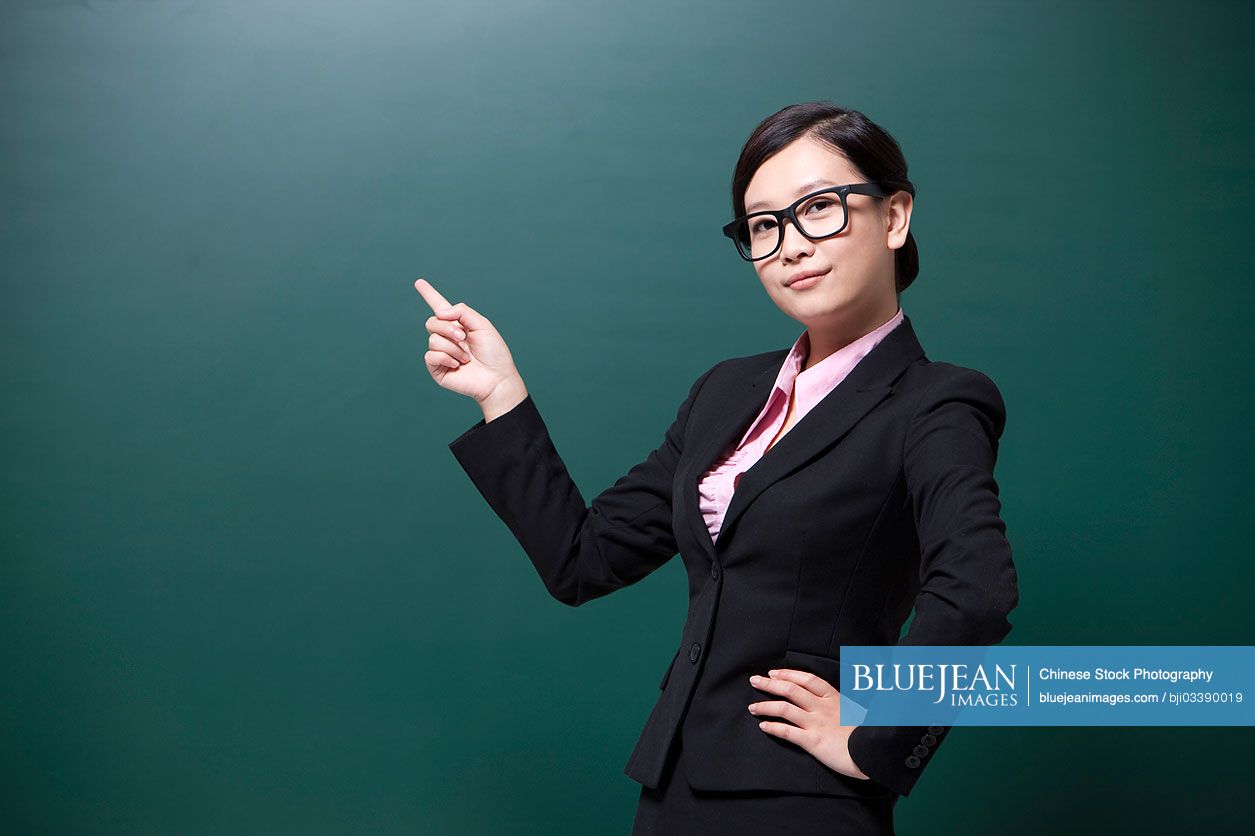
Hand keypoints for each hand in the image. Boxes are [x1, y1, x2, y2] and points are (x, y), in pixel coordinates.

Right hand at [414, 278, 526, 416]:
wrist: (496, 378)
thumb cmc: (494, 352)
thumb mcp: (482, 324)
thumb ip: (461, 311)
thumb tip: (439, 313)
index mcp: (458, 325)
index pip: (440, 307)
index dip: (429, 294)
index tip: (419, 282)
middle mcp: (447, 338)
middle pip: (432, 322)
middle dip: (447, 328)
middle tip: (463, 338)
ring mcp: (441, 353)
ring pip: (433, 340)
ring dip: (452, 347)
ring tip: (466, 357)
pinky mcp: (437, 368)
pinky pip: (430, 355)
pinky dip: (446, 358)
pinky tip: (458, 365)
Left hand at [748, 668, 870, 781]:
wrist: (873, 752)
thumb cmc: (866, 733)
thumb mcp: (855, 711)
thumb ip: (839, 703)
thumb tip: (829, 700)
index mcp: (833, 698)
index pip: (807, 679)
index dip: (788, 674)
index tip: (774, 673)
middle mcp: (822, 708)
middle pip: (790, 689)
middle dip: (769, 684)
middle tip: (754, 681)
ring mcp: (816, 723)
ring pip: (785, 708)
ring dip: (765, 706)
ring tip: (752, 707)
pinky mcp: (813, 741)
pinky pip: (787, 732)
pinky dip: (773, 727)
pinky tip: (763, 726)